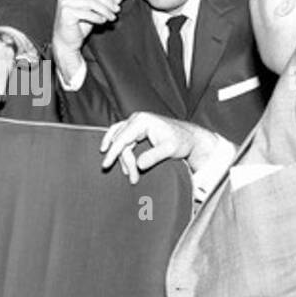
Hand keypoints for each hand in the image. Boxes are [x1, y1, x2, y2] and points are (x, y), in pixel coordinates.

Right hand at [52, 0, 122, 81]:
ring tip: (111, 17)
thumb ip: (104, 1)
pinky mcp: (66, 12)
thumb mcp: (95, 11)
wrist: (67, 41)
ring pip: (91, 2)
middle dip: (108, 1)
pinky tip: (101, 21)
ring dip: (105, 10)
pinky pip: (87, 13)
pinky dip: (97, 17)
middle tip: (117, 8)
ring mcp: (65, 2)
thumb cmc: (78, 25)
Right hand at [100, 111, 222, 182]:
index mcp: (143, 121)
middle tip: (133, 178)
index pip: (122, 138)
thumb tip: (139, 165)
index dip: (113, 153)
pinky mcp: (136, 127)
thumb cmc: (181, 142)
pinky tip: (108, 150)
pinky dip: (115, 144)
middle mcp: (137, 118)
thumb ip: (154, 156)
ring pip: (119, 139)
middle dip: (124, 161)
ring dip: (121, 157)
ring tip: (128, 173)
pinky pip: (120, 134)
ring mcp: (136, 121)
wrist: (189, 137)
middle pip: (120, 141)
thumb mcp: (169, 150)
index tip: (106, 165)